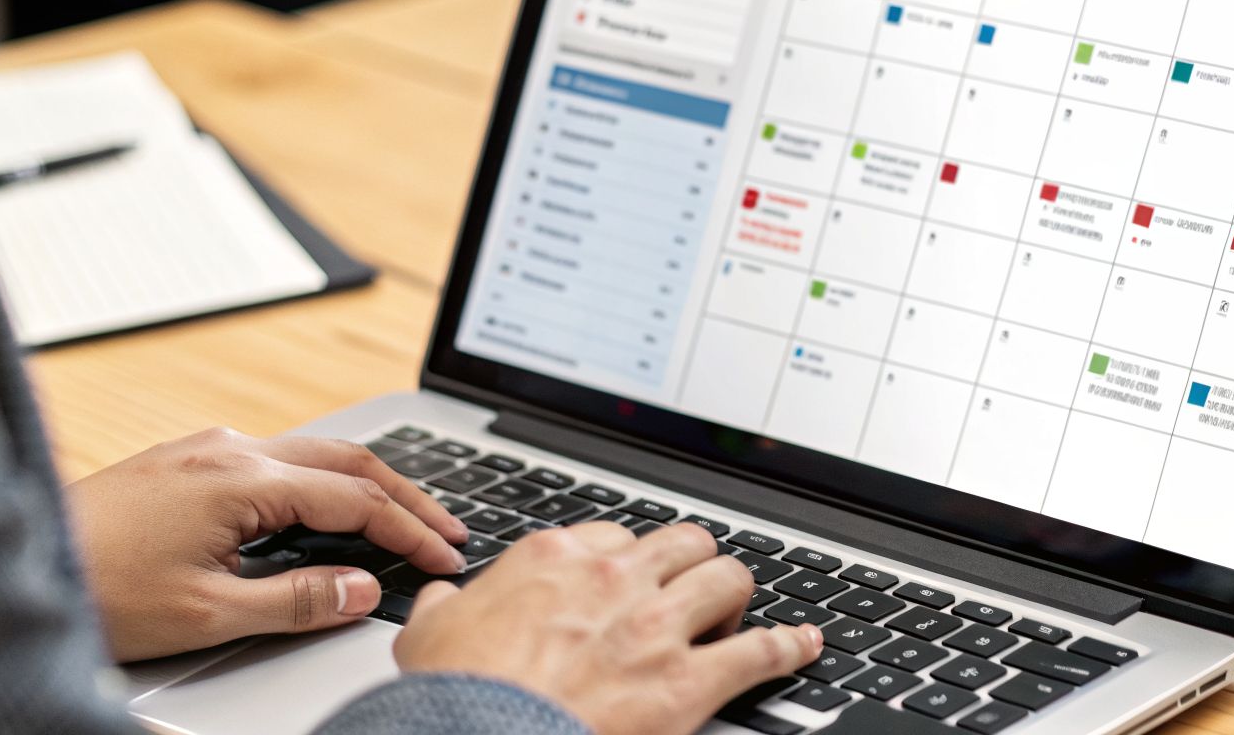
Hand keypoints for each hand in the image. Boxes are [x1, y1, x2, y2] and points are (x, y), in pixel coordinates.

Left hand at [66, 427, 467, 661]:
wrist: (14, 559)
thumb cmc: (96, 589)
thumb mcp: (206, 613)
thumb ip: (296, 600)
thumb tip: (363, 589)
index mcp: (241, 479)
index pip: (356, 499)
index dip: (409, 531)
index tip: (445, 556)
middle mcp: (229, 450)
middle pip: (347, 460)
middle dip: (406, 495)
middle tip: (448, 530)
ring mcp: (207, 449)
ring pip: (314, 454)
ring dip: (366, 484)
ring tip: (404, 518)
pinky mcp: (188, 460)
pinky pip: (279, 458)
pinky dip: (323, 481)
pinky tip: (331, 509)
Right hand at [394, 521, 821, 734]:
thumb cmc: (457, 696)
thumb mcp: (429, 636)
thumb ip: (447, 607)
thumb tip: (443, 599)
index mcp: (556, 559)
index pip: (615, 536)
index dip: (626, 561)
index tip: (629, 579)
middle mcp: (616, 580)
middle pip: (683, 543)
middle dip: (691, 564)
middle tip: (688, 590)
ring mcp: (657, 627)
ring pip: (728, 579)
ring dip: (736, 595)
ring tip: (736, 613)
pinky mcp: (689, 682)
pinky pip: (761, 652)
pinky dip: (790, 647)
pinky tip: (803, 645)